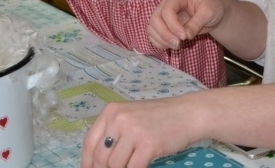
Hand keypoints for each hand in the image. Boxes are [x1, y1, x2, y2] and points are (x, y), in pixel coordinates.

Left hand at [81, 97, 199, 167]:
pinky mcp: (148, 144)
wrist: (187, 113)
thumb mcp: (131, 116)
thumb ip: (113, 133)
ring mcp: (133, 131)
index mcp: (111, 111)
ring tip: (132, 164)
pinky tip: (142, 166)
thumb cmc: (159, 117)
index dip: (87, 162)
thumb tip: (96, 161)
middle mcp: (119, 119)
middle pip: (100, 157)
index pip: (89, 142)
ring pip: (115, 165)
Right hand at [147, 0, 225, 49]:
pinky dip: (159, 43)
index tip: (184, 36)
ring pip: (152, 28)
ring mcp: (163, 15)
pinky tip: (171, 46)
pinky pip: (154, 35)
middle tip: (178, 44)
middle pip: (155, 19)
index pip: (167, 11)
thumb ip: (196, 23)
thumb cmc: (212, 7)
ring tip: (177, 46)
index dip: (173, 26)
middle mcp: (166, 4)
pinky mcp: (164, 26)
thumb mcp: (208, 13)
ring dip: (161, 40)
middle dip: (164, 34)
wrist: (213, 13)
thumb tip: (185, 36)